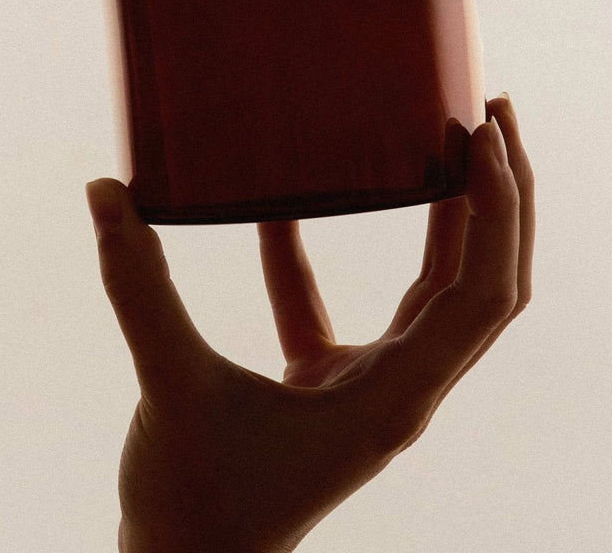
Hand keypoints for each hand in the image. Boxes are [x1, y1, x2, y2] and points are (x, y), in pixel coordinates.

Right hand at [86, 95, 533, 552]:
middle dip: (506, 200)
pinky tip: (281, 205)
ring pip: (440, 294)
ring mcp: (369, 387)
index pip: (479, 296)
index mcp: (391, 399)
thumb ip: (140, 286)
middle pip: (488, 286)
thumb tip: (105, 192)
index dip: (495, 213)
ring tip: (449, 136)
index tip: (483, 135)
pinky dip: (326, 256)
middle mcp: (399, 391)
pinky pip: (349, 308)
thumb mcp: (170, 383)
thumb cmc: (191, 501)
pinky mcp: (327, 385)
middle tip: (493, 110)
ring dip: (454, 219)